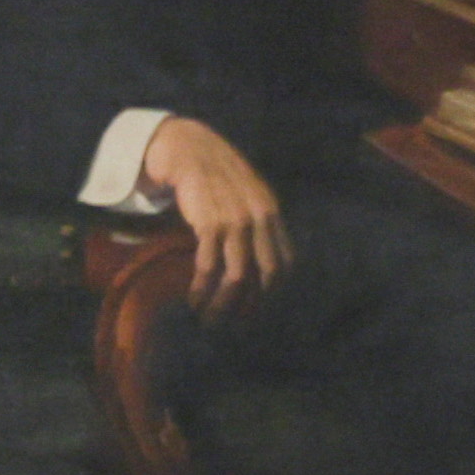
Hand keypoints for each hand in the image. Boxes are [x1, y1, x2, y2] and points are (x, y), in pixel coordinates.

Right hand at [133, 117, 286, 312]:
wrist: (190, 149)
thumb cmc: (216, 174)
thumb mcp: (248, 193)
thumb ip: (258, 220)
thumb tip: (259, 257)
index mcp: (272, 212)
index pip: (285, 262)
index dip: (275, 291)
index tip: (260, 308)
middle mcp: (259, 218)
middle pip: (267, 274)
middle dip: (253, 306)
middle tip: (237, 325)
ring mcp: (236, 222)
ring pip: (237, 277)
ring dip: (223, 305)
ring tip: (208, 320)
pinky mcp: (209, 224)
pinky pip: (208, 267)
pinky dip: (201, 289)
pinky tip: (193, 299)